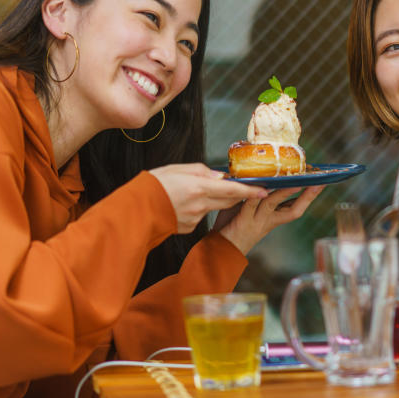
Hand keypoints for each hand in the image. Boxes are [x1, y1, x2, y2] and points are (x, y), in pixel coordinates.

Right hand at [148, 163, 267, 233]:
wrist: (134, 209)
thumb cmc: (153, 185)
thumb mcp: (177, 169)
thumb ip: (202, 172)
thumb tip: (219, 177)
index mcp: (198, 188)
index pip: (232, 190)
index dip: (250, 191)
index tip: (264, 190)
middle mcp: (200, 205)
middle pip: (228, 200)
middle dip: (237, 194)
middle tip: (240, 186)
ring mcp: (195, 219)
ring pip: (213, 207)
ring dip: (212, 199)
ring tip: (192, 191)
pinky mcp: (188, 228)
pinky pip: (200, 216)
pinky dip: (197, 208)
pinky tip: (182, 204)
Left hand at [217, 185, 324, 254]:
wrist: (220, 249)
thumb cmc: (234, 226)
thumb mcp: (250, 210)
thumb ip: (257, 196)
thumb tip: (261, 174)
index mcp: (273, 218)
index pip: (296, 207)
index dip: (309, 196)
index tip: (321, 182)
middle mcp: (268, 221)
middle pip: (293, 210)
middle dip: (307, 196)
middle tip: (317, 183)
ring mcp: (257, 221)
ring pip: (273, 204)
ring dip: (285, 192)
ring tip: (295, 182)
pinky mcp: (243, 221)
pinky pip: (251, 205)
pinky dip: (257, 194)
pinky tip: (263, 185)